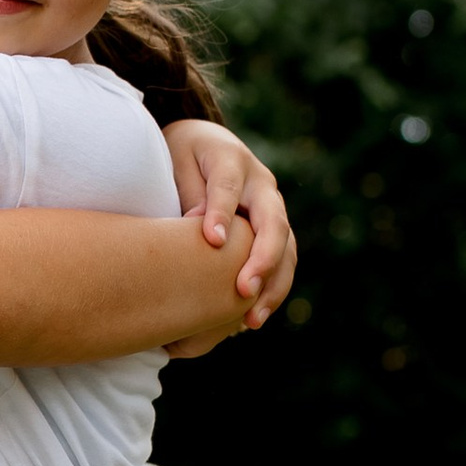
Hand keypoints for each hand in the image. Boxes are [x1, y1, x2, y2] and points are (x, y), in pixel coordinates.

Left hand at [160, 118, 295, 323]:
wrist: (205, 146)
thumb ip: (191, 194)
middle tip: (244, 290)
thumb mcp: (178, 164)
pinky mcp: (274, 230)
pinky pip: (283, 262)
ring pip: (287, 248)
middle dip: (263, 259)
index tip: (213, 241)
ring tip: (252, 320)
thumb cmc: (183, 157)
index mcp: (231, 160)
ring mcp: (272, 208)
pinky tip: (251, 319)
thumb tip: (205, 234)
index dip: (222, 213)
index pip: (228, 187)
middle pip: (273, 222)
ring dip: (273, 285)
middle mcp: (261, 184)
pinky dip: (272, 291)